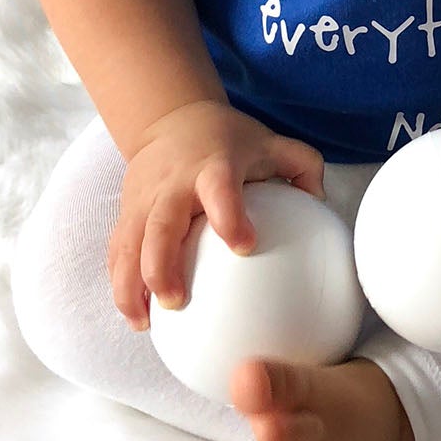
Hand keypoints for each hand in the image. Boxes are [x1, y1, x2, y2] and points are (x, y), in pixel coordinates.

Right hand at [107, 99, 325, 331]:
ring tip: (145, 322)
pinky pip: (118, 252)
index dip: (229, 216)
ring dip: (132, 284)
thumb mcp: (269, 142)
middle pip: (160, 225)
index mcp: (213, 166)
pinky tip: (135, 316)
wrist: (171, 118)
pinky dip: (120, 284)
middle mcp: (173, 184)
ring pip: (130, 244)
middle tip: (175, 301)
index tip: (244, 245)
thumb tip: (322, 204)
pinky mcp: (126, 214)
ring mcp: (144, 200)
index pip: (220, 189)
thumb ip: (302, 165)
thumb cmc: (229, 141)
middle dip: (161, 265)